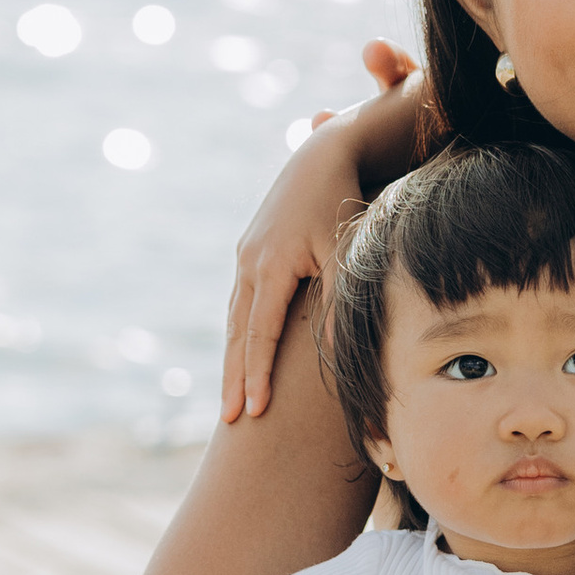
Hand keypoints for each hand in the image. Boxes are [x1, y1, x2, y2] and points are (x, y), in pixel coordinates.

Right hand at [220, 40, 416, 423]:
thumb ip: (338, 301)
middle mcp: (250, 262)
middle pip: (237, 334)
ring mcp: (246, 254)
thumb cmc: (342, 200)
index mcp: (270, 266)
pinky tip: (241, 353)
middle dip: (233, 379)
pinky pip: (241, 300)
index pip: (259, 335)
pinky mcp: (252, 248)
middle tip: (229, 422)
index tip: (254, 413)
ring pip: (235, 317)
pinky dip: (239, 332)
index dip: (256, 376)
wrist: (322, 151)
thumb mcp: (345, 252)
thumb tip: (334, 353)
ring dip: (233, 358)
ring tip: (231, 397)